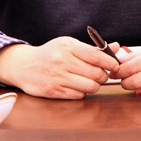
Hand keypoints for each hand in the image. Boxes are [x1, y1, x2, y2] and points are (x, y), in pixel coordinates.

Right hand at [0, 36, 120, 98]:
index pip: (96, 56)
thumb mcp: (69, 44)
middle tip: (103, 74)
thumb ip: (93, 48)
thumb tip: (117, 47)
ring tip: (92, 80)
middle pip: (95, 73)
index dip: (110, 62)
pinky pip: (79, 95)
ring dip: (95, 85)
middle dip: (104, 76)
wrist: (24, 66)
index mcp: (68, 47)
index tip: (115, 65)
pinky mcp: (54, 91)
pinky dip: (83, 92)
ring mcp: (57, 78)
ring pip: (90, 86)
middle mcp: (62, 62)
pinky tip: (79, 86)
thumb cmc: (51, 53)